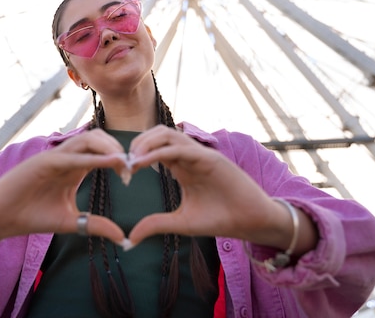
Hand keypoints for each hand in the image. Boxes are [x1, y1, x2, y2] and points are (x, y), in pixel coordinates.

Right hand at [0, 129, 130, 244]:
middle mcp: (66, 157)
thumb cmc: (32, 216)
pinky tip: (108, 163)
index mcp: (74, 167)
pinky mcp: (43, 162)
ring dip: (108, 147)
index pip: (102, 151)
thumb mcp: (71, 222)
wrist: (0, 219)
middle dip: (117, 148)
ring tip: (123, 162)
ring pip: (87, 139)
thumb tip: (123, 238)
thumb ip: (96, 225)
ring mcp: (54, 157)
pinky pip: (71, 156)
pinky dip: (91, 158)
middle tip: (131, 167)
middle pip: (98, 138)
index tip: (131, 175)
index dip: (119, 158)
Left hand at [125, 125, 293, 249]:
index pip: (155, 148)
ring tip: (132, 160)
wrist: (250, 222)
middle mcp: (190, 156)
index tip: (124, 173)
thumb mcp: (181, 223)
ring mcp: (200, 154)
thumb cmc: (220, 219)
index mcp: (182, 166)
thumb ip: (156, 224)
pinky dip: (159, 152)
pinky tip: (144, 163)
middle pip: (158, 134)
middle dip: (138, 143)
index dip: (136, 155)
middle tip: (124, 162)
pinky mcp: (210, 158)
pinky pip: (180, 148)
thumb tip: (130, 238)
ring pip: (168, 134)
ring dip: (146, 143)